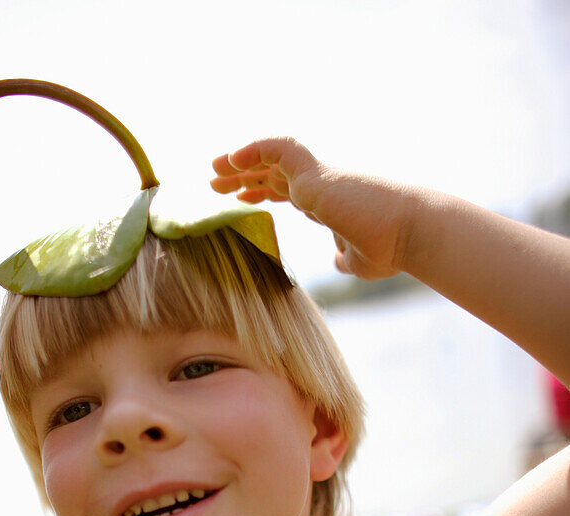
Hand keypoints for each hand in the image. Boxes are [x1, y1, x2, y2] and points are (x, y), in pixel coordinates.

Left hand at [211, 137, 414, 279]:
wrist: (408, 237)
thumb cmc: (391, 250)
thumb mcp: (358, 260)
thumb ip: (343, 257)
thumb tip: (337, 260)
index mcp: (326, 203)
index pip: (288, 189)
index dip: (262, 190)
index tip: (239, 198)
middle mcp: (320, 186)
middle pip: (273, 172)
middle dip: (243, 174)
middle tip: (215, 181)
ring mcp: (318, 178)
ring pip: (270, 158)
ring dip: (239, 161)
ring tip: (214, 169)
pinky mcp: (316, 174)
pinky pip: (278, 149)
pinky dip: (254, 148)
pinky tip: (233, 158)